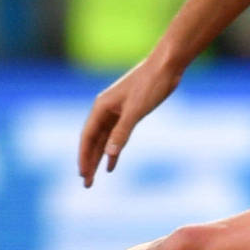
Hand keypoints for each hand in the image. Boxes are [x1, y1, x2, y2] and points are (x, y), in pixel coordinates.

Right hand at [75, 55, 182, 185]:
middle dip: (89, 162)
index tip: (83, 175)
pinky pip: (116, 135)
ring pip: (104, 140)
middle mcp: (105, 109)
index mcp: (102, 107)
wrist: (166, 65)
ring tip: (94, 177)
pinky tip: (112, 163)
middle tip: (87, 184)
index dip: (84, 157)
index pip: (87, 137)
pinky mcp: (128, 112)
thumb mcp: (136, 110)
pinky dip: (113, 149)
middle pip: (93, 141)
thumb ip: (122, 132)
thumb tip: (109, 154)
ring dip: (99, 158)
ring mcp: (116, 111)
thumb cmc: (151, 84)